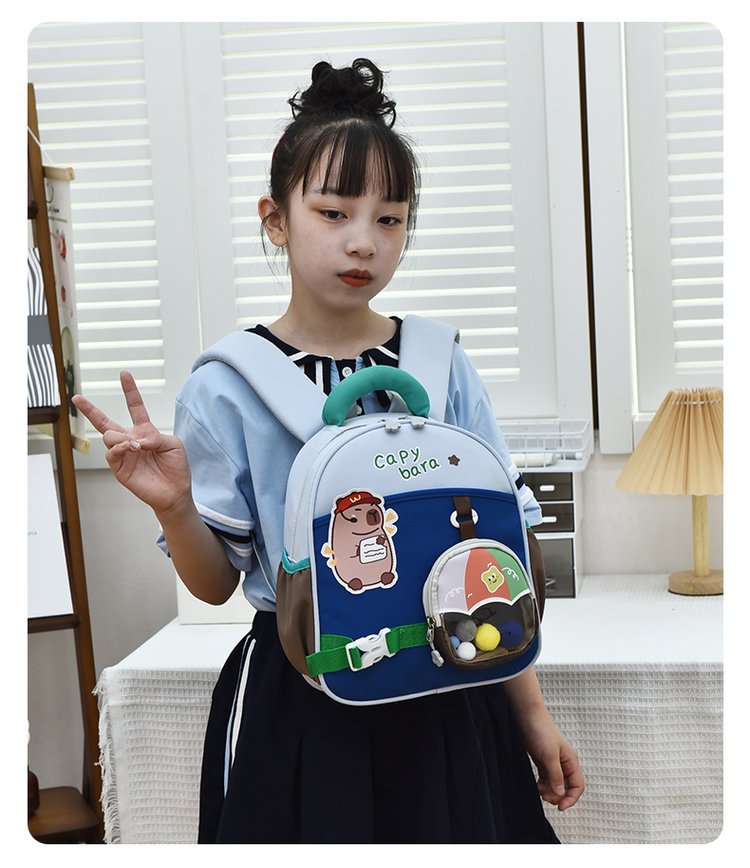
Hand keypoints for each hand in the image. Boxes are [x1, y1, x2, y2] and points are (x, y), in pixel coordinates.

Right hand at [72, 372, 191, 514]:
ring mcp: (123, 454)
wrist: (175, 492)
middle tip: (77, 398)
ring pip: (108, 436)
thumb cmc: (176, 468)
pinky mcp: (120, 468)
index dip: (129, 391)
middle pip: (105, 422)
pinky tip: (131, 449)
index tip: (124, 374)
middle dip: (89, 409)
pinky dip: (120, 448)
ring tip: (136, 446)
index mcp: (145, 431)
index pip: (134, 407)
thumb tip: (137, 439)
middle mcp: (130, 440)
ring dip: (121, 438)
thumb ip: (156, 436)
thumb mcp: (173, 445)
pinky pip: (112, 453)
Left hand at [518, 707, 584, 811]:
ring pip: (556, 784)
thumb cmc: (540, 730)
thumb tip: (561, 794)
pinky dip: (543, 785)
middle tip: (545, 797)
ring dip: (549, 791)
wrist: (527, 715)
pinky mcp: (542, 760)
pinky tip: (536, 786)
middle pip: (567, 787)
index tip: (560, 807)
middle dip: (558, 796)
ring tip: (539, 791)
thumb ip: (556, 775)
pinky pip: (546, 778)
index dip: (571, 798)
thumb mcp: (549, 755)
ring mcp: (553, 762)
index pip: (577, 785)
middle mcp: (564, 762)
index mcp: (571, 760)